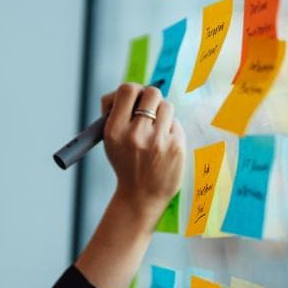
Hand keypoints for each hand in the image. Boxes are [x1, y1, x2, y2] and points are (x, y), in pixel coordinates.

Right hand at [100, 83, 185, 228]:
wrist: (141, 196)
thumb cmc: (126, 163)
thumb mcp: (110, 140)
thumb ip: (117, 113)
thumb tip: (131, 90)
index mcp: (115, 130)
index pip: (128, 90)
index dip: (133, 90)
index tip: (133, 99)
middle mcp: (136, 134)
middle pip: (152, 93)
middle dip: (151, 98)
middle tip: (148, 109)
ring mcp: (158, 141)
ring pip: (167, 106)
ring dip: (162, 113)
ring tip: (156, 129)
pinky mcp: (176, 147)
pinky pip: (177, 123)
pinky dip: (171, 129)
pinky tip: (164, 143)